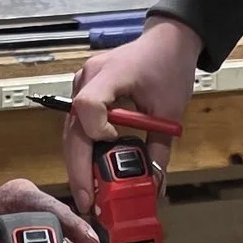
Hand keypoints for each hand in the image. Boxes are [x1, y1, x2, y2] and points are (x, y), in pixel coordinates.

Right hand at [65, 16, 199, 212]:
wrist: (168, 41)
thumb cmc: (169, 68)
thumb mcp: (170, 110)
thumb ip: (159, 148)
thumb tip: (153, 184)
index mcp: (108, 75)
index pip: (88, 105)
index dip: (97, 130)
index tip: (114, 143)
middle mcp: (87, 78)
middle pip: (73, 128)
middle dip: (78, 168)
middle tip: (87, 201)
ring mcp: (82, 84)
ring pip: (71, 131)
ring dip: (78, 163)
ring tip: (88, 194)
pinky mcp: (85, 92)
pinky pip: (78, 125)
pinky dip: (84, 150)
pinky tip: (90, 173)